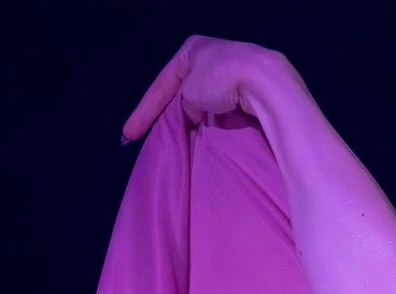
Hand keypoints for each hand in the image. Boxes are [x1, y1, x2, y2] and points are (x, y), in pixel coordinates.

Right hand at [121, 37, 301, 142]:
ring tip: (184, 142)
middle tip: (157, 139)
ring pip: (208, 101)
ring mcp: (236, 70)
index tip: (128, 135)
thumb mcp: (189, 91)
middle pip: (185, 92)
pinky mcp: (255, 86)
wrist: (267, 84)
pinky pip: (228, 108)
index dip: (143, 112)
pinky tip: (212, 136)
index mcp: (192, 49)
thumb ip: (184, 103)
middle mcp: (214, 55)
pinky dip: (218, 121)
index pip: (161, 84)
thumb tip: (194, 114)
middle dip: (173, 114)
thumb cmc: (221, 79)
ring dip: (197, 120)